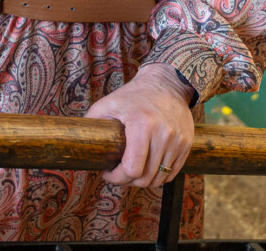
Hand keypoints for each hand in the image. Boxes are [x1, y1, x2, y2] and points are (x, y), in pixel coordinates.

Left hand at [83, 64, 194, 187]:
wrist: (167, 84)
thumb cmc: (133, 95)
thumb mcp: (108, 103)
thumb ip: (92, 121)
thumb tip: (78, 141)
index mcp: (142, 124)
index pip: (132, 169)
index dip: (117, 178)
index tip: (108, 173)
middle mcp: (163, 134)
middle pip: (146, 177)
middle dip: (128, 181)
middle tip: (119, 174)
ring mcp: (177, 140)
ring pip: (159, 178)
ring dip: (144, 180)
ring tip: (132, 171)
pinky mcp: (186, 144)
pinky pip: (172, 172)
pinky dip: (159, 176)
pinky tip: (147, 168)